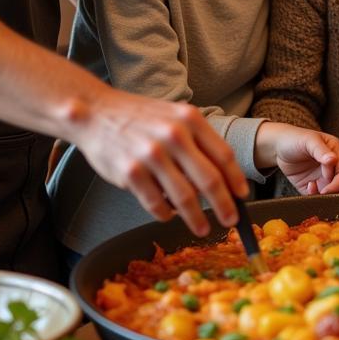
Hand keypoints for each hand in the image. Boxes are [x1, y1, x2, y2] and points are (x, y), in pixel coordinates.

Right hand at [73, 90, 250, 235]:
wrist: (96, 111)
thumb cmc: (139, 116)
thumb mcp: (174, 116)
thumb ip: (197, 140)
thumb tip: (220, 176)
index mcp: (190, 119)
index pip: (223, 155)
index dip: (236, 179)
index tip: (243, 196)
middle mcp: (174, 135)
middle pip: (210, 179)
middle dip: (224, 205)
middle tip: (231, 220)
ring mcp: (152, 154)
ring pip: (185, 197)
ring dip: (197, 218)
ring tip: (202, 228)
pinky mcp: (131, 172)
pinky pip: (156, 203)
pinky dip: (166, 214)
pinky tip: (169, 215)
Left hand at [256, 121, 338, 194]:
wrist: (277, 147)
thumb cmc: (294, 138)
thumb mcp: (308, 140)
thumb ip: (321, 150)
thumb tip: (333, 160)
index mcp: (336, 153)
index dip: (338, 183)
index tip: (326, 189)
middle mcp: (333, 167)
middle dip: (338, 194)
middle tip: (324, 195)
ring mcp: (323, 178)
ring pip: (334, 194)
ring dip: (327, 198)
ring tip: (314, 191)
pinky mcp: (312, 187)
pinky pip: (318, 197)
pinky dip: (315, 197)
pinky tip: (308, 187)